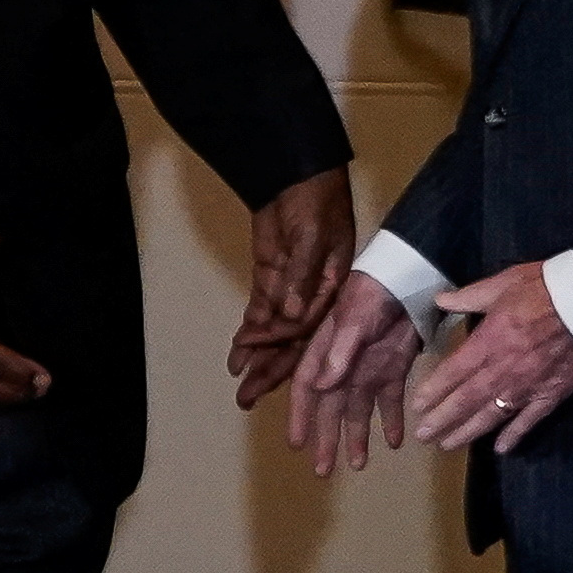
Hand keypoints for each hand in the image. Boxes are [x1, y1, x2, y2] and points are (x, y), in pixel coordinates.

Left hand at [231, 168, 356, 405]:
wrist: (298, 174)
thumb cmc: (316, 201)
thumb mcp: (314, 236)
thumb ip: (301, 276)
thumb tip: (290, 316)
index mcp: (334, 289)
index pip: (308, 329)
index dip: (283, 350)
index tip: (258, 367)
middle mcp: (314, 296)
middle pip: (292, 340)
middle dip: (269, 370)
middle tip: (247, 398)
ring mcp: (292, 288)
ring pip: (275, 331)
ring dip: (257, 356)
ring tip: (239, 382)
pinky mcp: (273, 278)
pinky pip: (262, 311)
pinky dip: (250, 331)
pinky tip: (238, 352)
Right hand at [286, 272, 421, 475]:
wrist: (407, 280)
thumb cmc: (372, 294)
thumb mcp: (354, 320)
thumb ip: (339, 353)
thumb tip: (322, 387)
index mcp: (325, 353)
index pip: (306, 390)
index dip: (300, 417)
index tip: (298, 444)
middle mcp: (342, 367)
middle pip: (330, 408)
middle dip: (326, 438)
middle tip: (324, 470)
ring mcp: (368, 371)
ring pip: (358, 411)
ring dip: (357, 437)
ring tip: (357, 464)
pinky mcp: (393, 371)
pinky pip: (390, 402)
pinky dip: (392, 422)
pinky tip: (396, 442)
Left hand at [410, 261, 572, 453]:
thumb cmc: (545, 288)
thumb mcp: (500, 284)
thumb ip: (468, 297)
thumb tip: (438, 300)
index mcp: (488, 342)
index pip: (453, 373)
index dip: (433, 391)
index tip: (416, 406)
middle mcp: (504, 370)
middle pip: (467, 400)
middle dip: (442, 419)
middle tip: (423, 435)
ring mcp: (528, 386)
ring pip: (492, 415)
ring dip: (468, 431)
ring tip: (447, 444)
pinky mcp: (553, 394)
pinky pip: (530, 420)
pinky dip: (514, 435)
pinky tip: (500, 449)